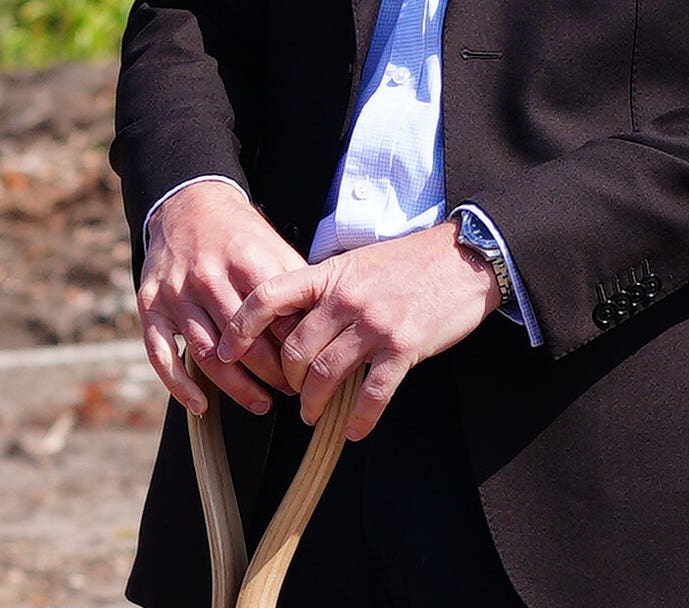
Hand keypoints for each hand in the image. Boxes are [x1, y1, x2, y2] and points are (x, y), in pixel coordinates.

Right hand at [138, 181, 306, 416]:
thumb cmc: (240, 234)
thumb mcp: (275, 247)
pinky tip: (202, 405)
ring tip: (261, 402)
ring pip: (206, 354)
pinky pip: (161, 354)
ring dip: (236, 387)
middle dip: (271, 375)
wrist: (188, 204)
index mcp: (245, 261)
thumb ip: (297, 286)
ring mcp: (176, 293)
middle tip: (290, 390)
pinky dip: (180, 386)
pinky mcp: (150, 304)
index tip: (310, 369)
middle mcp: (208, 277)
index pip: (274, 320)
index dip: (296, 351)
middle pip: (243, 344)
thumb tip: (325, 327)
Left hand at [219, 221, 499, 439]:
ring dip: (313, 403)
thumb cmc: (408, 261)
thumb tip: (291, 316)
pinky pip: (373, 393)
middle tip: (289, 394)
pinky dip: (359, 418)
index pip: (268, 296)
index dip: (240, 326)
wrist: (464, 257)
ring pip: (326, 374)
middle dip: (285, 380)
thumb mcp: (356, 262)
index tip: (224, 350)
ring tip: (310, 416)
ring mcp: (375, 324)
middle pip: (294, 349)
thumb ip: (325, 287)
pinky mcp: (405, 348)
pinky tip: (354, 431)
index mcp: (329, 274)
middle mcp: (347, 299)